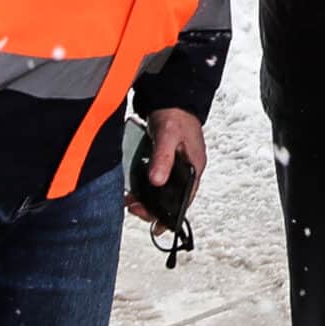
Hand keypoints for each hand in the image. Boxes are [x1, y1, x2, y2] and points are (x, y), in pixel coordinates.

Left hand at [126, 107, 206, 224]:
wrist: (171, 98)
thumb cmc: (176, 115)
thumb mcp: (169, 135)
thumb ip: (163, 158)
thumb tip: (157, 181)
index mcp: (194, 168)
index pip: (185, 199)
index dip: (172, 215)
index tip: (158, 227)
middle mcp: (186, 170)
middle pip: (171, 199)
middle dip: (153, 208)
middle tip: (135, 208)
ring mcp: (174, 167)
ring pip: (161, 192)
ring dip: (146, 199)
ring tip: (130, 200)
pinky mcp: (163, 163)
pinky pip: (154, 181)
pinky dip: (144, 188)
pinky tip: (132, 189)